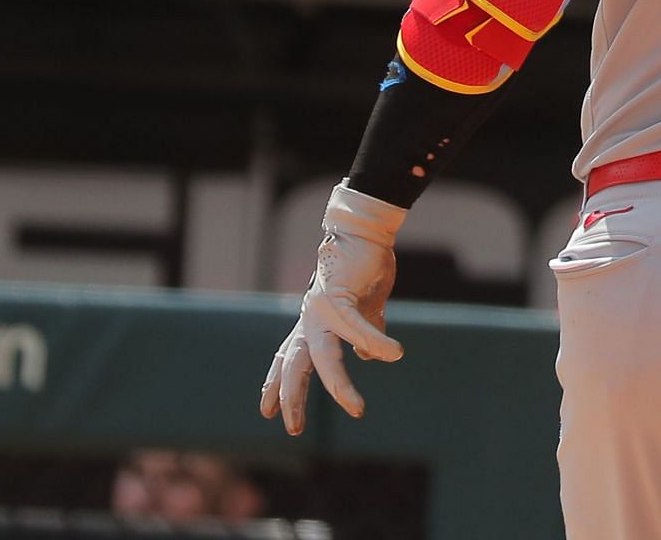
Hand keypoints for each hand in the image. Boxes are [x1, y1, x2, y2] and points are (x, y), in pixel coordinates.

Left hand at [260, 183, 406, 433]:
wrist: (364, 231)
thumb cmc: (364, 267)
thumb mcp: (363, 305)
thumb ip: (363, 331)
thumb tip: (366, 355)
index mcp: (313, 322)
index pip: (289, 358)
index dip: (276, 385)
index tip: (267, 412)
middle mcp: (311, 319)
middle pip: (296, 366)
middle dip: (292, 397)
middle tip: (293, 429)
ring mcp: (323, 310)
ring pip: (324, 357)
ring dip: (339, 386)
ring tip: (357, 409)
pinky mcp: (342, 297)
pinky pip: (358, 327)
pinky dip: (375, 341)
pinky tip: (393, 354)